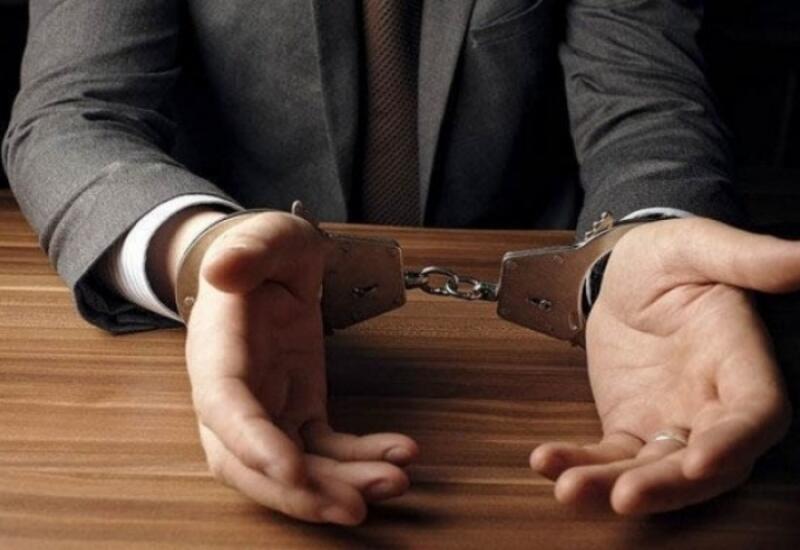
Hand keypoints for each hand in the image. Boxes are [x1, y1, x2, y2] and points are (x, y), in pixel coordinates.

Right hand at [183, 212, 417, 524]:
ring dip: (339, 483)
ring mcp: (268, 406)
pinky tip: (398, 453)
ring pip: (293, 464)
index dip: (253, 444)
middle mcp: (236, 392)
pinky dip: (359, 457)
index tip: (292, 471)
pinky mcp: (299, 408)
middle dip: (298, 492)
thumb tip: (224, 267)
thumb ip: (246, 251)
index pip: (225, 408)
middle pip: (250, 461)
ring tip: (394, 480)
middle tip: (353, 505)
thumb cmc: (265, 251)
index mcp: (218, 350)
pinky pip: (325, 446)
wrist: (274, 264)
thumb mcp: (262, 237)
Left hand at [530, 217, 793, 513]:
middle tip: (623, 498)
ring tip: (567, 489)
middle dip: (668, 486)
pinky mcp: (631, 425)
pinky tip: (545, 460)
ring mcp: (672, 419)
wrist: (624, 270)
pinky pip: (610, 456)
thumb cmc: (668, 255)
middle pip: (706, 463)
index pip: (754, 413)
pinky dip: (581, 463)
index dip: (734, 443)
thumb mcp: (699, 245)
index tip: (699, 462)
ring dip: (613, 485)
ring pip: (652, 469)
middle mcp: (713, 401)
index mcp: (740, 359)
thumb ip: (747, 258)